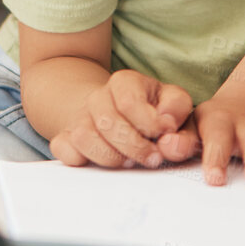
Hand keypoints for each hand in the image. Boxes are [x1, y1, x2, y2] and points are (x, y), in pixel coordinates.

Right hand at [49, 70, 196, 169]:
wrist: (122, 115)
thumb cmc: (154, 112)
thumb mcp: (175, 106)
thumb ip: (179, 116)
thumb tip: (168, 134)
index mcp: (125, 82)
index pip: (129, 102)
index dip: (149, 125)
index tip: (163, 136)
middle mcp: (98, 97)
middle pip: (107, 122)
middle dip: (134, 147)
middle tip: (153, 158)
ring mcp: (79, 117)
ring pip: (84, 138)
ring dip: (111, 157)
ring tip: (130, 162)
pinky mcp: (66, 138)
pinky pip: (65, 151)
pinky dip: (82, 160)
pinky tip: (103, 163)